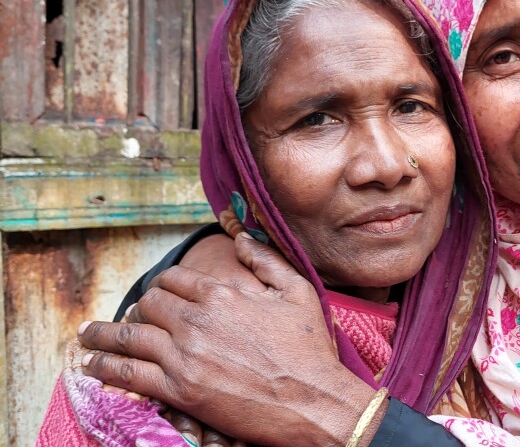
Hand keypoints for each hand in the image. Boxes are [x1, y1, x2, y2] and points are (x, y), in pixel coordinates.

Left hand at [78, 233, 382, 445]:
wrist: (313, 400)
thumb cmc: (309, 348)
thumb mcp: (297, 292)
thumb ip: (266, 260)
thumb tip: (241, 238)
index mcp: (222, 294)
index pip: (174, 280)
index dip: (161, 286)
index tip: (157, 295)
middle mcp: (197, 320)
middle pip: (148, 305)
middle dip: (137, 309)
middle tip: (129, 319)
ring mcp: (185, 356)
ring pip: (129, 336)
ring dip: (102, 334)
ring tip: (86, 336)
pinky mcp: (180, 390)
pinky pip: (129, 373)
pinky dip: (105, 366)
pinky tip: (93, 364)